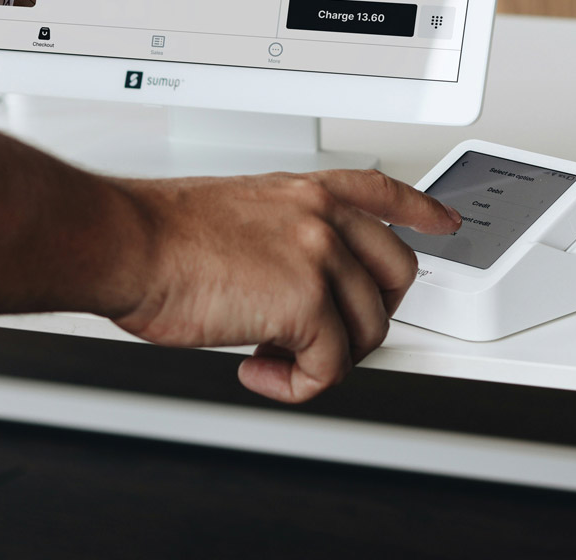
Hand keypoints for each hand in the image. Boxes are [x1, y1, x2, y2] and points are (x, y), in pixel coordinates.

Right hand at [112, 168, 460, 403]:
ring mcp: (320, 255)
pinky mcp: (306, 302)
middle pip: (396, 274)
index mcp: (306, 190)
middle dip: (369, 316)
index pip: (384, 192)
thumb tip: (292, 281)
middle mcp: (322, 216)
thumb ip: (283, 234)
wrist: (130, 243)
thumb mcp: (242, 211)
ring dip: (324, 357)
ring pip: (368, 329)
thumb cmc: (163, 234)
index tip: (444, 222)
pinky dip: (296, 385)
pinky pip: (330, 368)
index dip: (422, 210)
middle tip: (324, 335)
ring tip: (273, 355)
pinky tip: (258, 370)